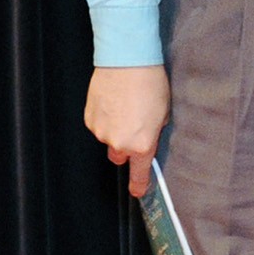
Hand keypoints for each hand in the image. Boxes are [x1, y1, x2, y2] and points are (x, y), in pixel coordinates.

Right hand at [85, 65, 169, 196]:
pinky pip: (99, 126)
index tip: (138, 192)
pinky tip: (113, 102)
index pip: (139, 173)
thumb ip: (154, 132)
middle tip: (135, 127)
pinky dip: (105, 118)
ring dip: (116, 129)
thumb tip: (148, 138)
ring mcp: (101, 132)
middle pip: (120, 156)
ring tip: (125, 107)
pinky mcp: (89, 119)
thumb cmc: (150, 84)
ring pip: (108, 140)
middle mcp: (119, 143)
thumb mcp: (163, 113)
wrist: (126, 62)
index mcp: (142, 144)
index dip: (138, 185)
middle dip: (127, 148)